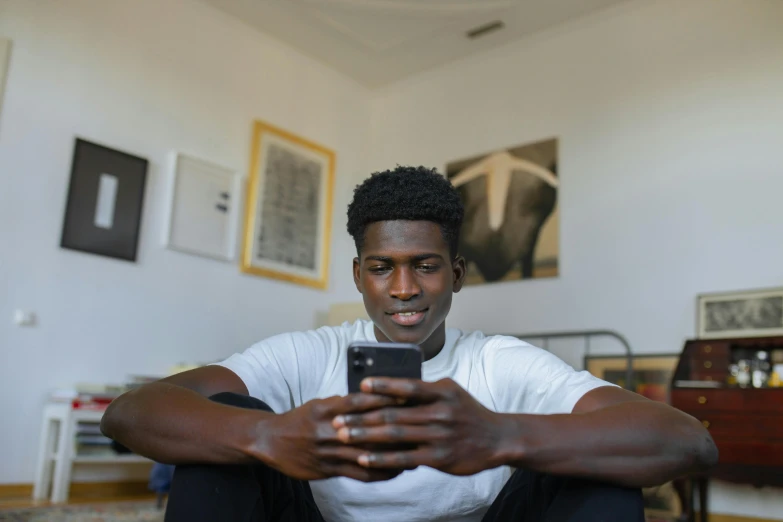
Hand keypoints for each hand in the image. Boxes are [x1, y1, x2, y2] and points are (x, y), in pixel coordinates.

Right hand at [250, 393, 409, 481]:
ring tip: (415, 453)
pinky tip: (395, 470)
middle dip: (395, 428)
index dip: (384, 399)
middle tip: (419, 426)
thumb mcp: (319, 404)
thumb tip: (374, 396)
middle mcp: (328, 430)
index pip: (360, 402)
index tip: (407, 395)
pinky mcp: (328, 470)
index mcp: (327, 409)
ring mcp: (329, 452)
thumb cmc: (301, 419)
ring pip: (366, 453)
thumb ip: (344, 403)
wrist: (272, 441)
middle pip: (367, 429)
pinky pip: (359, 473)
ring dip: (392, 454)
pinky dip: (379, 472)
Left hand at [332, 378, 510, 475]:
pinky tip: (363, 458)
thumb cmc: (468, 413)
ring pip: (395, 435)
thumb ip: (425, 390)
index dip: (383, 385)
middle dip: (361, 416)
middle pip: (393, 412)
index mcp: (442, 392)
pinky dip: (381, 458)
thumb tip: (392, 387)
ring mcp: (439, 435)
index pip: (408, 386)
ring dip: (365, 436)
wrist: (498, 438)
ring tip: (343, 436)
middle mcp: (440, 412)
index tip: (361, 386)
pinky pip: (404, 458)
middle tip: (337, 419)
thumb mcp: (452, 392)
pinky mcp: (439, 458)